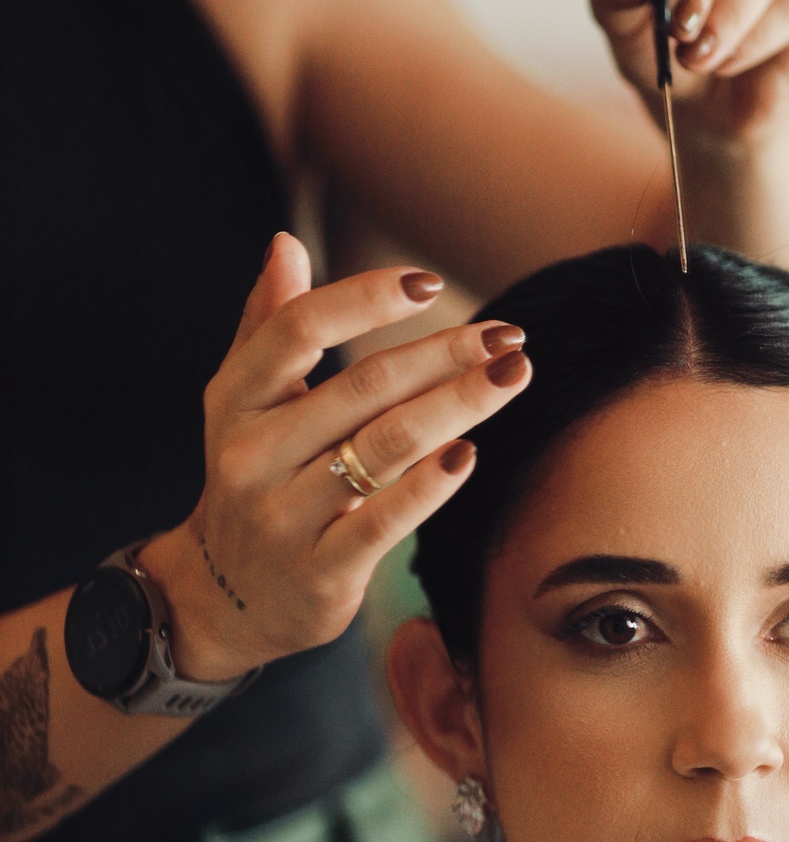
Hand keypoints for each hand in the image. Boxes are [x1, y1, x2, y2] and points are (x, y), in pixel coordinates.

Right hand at [139, 234, 529, 680]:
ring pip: (384, 447)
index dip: (366, 298)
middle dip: (444, 354)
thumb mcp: (246, 403)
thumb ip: (269, 324)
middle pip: (363, 386)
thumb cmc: (257, 478)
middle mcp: (252, 454)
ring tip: (512, 375)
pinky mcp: (321, 572)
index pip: (299, 328)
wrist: (222, 599)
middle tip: (507, 336)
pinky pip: (385, 521)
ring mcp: (284, 517)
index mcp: (235, 400)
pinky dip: (431, 484)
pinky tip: (470, 453)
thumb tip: (284, 242)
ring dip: (458, 405)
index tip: (431, 282)